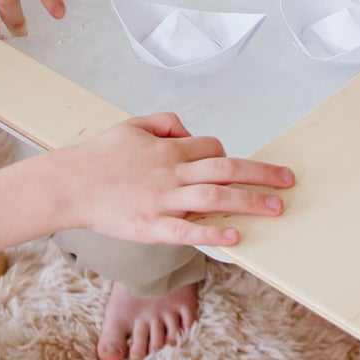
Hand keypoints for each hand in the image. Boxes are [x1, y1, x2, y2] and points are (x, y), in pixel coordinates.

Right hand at [61, 114, 293, 246]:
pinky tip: (234, 237)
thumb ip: (164, 122)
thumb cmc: (100, 156)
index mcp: (167, 147)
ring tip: (276, 208)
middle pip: (225, 169)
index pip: (212, 148)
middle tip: (288, 181)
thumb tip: (188, 130)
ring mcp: (163, 200)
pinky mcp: (151, 226)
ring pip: (214, 197)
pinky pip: (187, 230)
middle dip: (262, 174)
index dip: (229, 156)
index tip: (238, 169)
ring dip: (249, 202)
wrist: (70, 182)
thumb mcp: (132, 124)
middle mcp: (171, 172)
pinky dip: (213, 233)